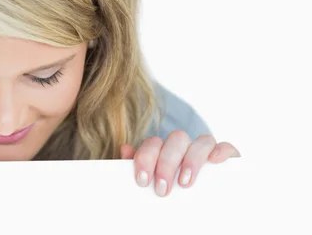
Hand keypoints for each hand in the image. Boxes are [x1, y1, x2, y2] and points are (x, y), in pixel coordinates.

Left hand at [120, 130, 239, 196]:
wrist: (199, 211)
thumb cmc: (168, 194)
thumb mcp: (152, 184)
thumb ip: (140, 168)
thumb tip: (125, 150)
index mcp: (163, 150)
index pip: (153, 143)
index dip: (146, 158)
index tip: (142, 180)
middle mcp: (184, 147)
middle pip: (175, 140)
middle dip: (166, 164)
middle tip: (162, 189)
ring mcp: (204, 151)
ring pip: (200, 141)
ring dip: (191, 160)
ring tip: (185, 182)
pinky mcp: (225, 158)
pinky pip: (226, 147)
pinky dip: (221, 150)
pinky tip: (214, 161)